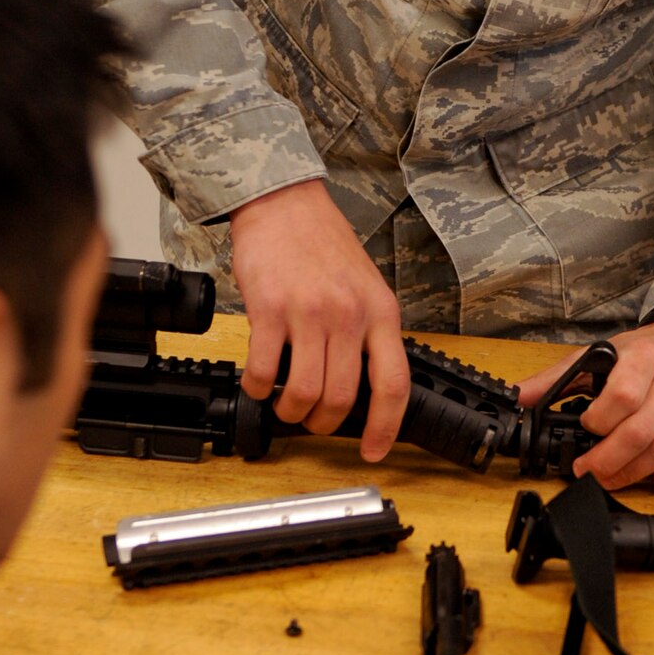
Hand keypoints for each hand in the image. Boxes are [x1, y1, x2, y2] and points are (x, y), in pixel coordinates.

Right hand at [229, 179, 409, 462]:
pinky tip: (259, 382)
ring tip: (285, 404)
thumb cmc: (323, 244)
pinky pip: (265, 370)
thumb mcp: (365, 286)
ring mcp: (309, 313)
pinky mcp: (270, 310)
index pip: (394, 384)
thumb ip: (368, 331)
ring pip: (305, 391)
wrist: (284, 204)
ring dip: (291, 410)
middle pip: (343, 397)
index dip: (386, 427)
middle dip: (324, 422)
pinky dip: (259, 388)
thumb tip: (361, 385)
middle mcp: (349, 315)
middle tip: (312, 420)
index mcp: (381, 312)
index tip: (375, 450)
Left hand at [517, 323, 653, 489]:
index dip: (599, 420)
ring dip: (634, 472)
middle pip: (640, 431)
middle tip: (587, 472)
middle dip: (607, 460)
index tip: (586, 427)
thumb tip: (519, 397)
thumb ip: (557, 377)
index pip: (623, 395)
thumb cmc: (643, 353)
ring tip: (611, 478)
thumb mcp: (599, 354)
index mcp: (642, 358)